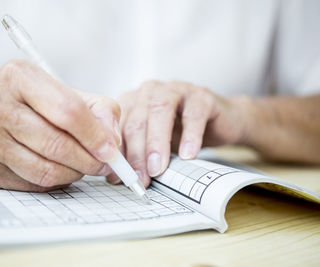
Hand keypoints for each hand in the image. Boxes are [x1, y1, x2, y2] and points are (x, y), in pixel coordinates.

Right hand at [0, 60, 119, 190]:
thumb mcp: (66, 91)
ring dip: (74, 173)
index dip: (95, 135)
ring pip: (45, 170)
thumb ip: (98, 108)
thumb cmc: (31, 102)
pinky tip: (60, 169)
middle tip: (105, 164)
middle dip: (89, 160)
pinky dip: (55, 181)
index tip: (111, 150)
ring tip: (83, 166)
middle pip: (56, 144)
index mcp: (19, 76)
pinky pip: (32, 183)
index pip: (68, 110)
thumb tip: (112, 139)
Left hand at [107, 80, 248, 185]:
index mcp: (132, 101)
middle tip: (139, 178)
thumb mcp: (153, 145)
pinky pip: (193, 115)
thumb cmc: (179, 133)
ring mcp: (175, 90)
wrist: (219, 123)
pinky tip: (188, 155)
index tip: (118, 178)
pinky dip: (190, 136)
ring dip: (157, 143)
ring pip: (160, 112)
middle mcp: (149, 91)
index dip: (117, 154)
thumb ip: (135, 155)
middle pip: (137, 120)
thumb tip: (117, 178)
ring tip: (157, 169)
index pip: (117, 127)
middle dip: (136, 153)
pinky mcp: (201, 96)